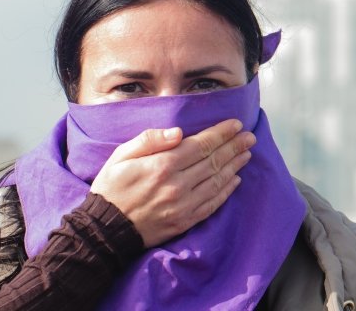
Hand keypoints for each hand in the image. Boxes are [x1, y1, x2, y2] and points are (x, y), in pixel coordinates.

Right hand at [90, 119, 255, 246]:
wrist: (106, 229)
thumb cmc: (112, 188)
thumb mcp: (121, 156)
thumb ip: (149, 140)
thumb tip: (178, 132)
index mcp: (163, 165)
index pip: (201, 145)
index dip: (221, 134)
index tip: (236, 125)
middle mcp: (178, 184)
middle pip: (213, 161)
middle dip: (234, 146)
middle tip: (249, 137)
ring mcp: (184, 205)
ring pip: (217, 181)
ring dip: (235, 165)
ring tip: (247, 153)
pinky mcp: (185, 221)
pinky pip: (213, 203)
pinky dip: (226, 190)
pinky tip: (235, 180)